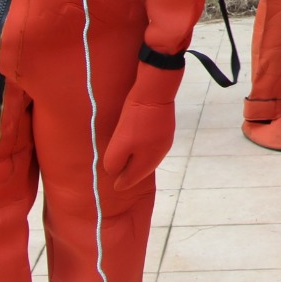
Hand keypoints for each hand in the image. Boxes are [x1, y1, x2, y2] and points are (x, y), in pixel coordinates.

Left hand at [103, 60, 183, 190]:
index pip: (133, 179)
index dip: (122, 184)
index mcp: (148, 161)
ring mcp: (165, 141)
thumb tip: (114, 172)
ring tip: (127, 162)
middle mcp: (159, 154)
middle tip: (119, 177)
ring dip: (138, 161)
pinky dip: (144, 151)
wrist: (155, 93)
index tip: (114, 188)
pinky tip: (138, 146)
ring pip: (149, 158)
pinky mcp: (166, 130)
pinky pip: (153, 147)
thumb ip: (114, 163)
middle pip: (143, 170)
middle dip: (131, 174)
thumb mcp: (119, 145)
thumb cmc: (135, 120)